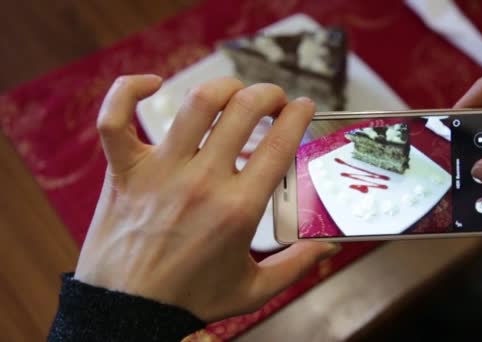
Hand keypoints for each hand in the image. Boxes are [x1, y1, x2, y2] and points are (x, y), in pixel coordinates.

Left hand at [74, 75, 339, 321]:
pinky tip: (152, 85)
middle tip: (273, 100)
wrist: (128, 311)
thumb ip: (298, 265)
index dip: (298, 115)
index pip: (280, 143)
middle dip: (268, 94)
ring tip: (234, 92)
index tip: (303, 107)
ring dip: (224, 87)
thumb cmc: (190, 299)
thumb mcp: (254, 289)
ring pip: (197, 104)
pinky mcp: (124, 170)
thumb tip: (331, 246)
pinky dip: (129, 91)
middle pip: (244, 110)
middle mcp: (202, 182)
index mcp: (238, 208)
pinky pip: (116, 118)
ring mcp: (160, 171)